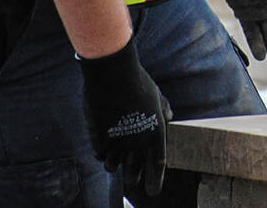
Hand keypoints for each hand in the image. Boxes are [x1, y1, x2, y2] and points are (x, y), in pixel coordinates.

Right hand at [78, 36, 170, 197]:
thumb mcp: (157, 96)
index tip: (153, 191)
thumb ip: (163, 110)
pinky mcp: (98, 138)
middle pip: (134, 173)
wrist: (113, 74)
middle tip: (134, 178)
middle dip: (134, 177)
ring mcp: (116, 142)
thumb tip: (168, 116)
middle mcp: (136, 143)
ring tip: (117, 158)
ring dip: (115, 164)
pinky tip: (105, 145)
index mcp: (155, 133)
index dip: (155, 181)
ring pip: (113, 167)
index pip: (157, 166)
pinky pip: (100, 155)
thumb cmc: (138, 82)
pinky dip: (103, 153)